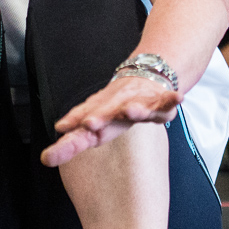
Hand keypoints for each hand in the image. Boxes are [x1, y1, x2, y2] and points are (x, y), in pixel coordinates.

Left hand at [41, 75, 182, 166]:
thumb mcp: (94, 119)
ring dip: (135, 109)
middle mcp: (116, 108)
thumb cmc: (116, 103)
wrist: (143, 76)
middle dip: (99, 118)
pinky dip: (172, 99)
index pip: (80, 132)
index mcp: (99, 116)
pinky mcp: (159, 102)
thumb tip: (49, 151)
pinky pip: (167, 102)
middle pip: (106, 114)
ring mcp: (139, 104)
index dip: (68, 140)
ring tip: (131, 110)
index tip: (54, 145)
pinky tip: (179, 98)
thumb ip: (74, 136)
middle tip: (89, 124)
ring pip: (137, 107)